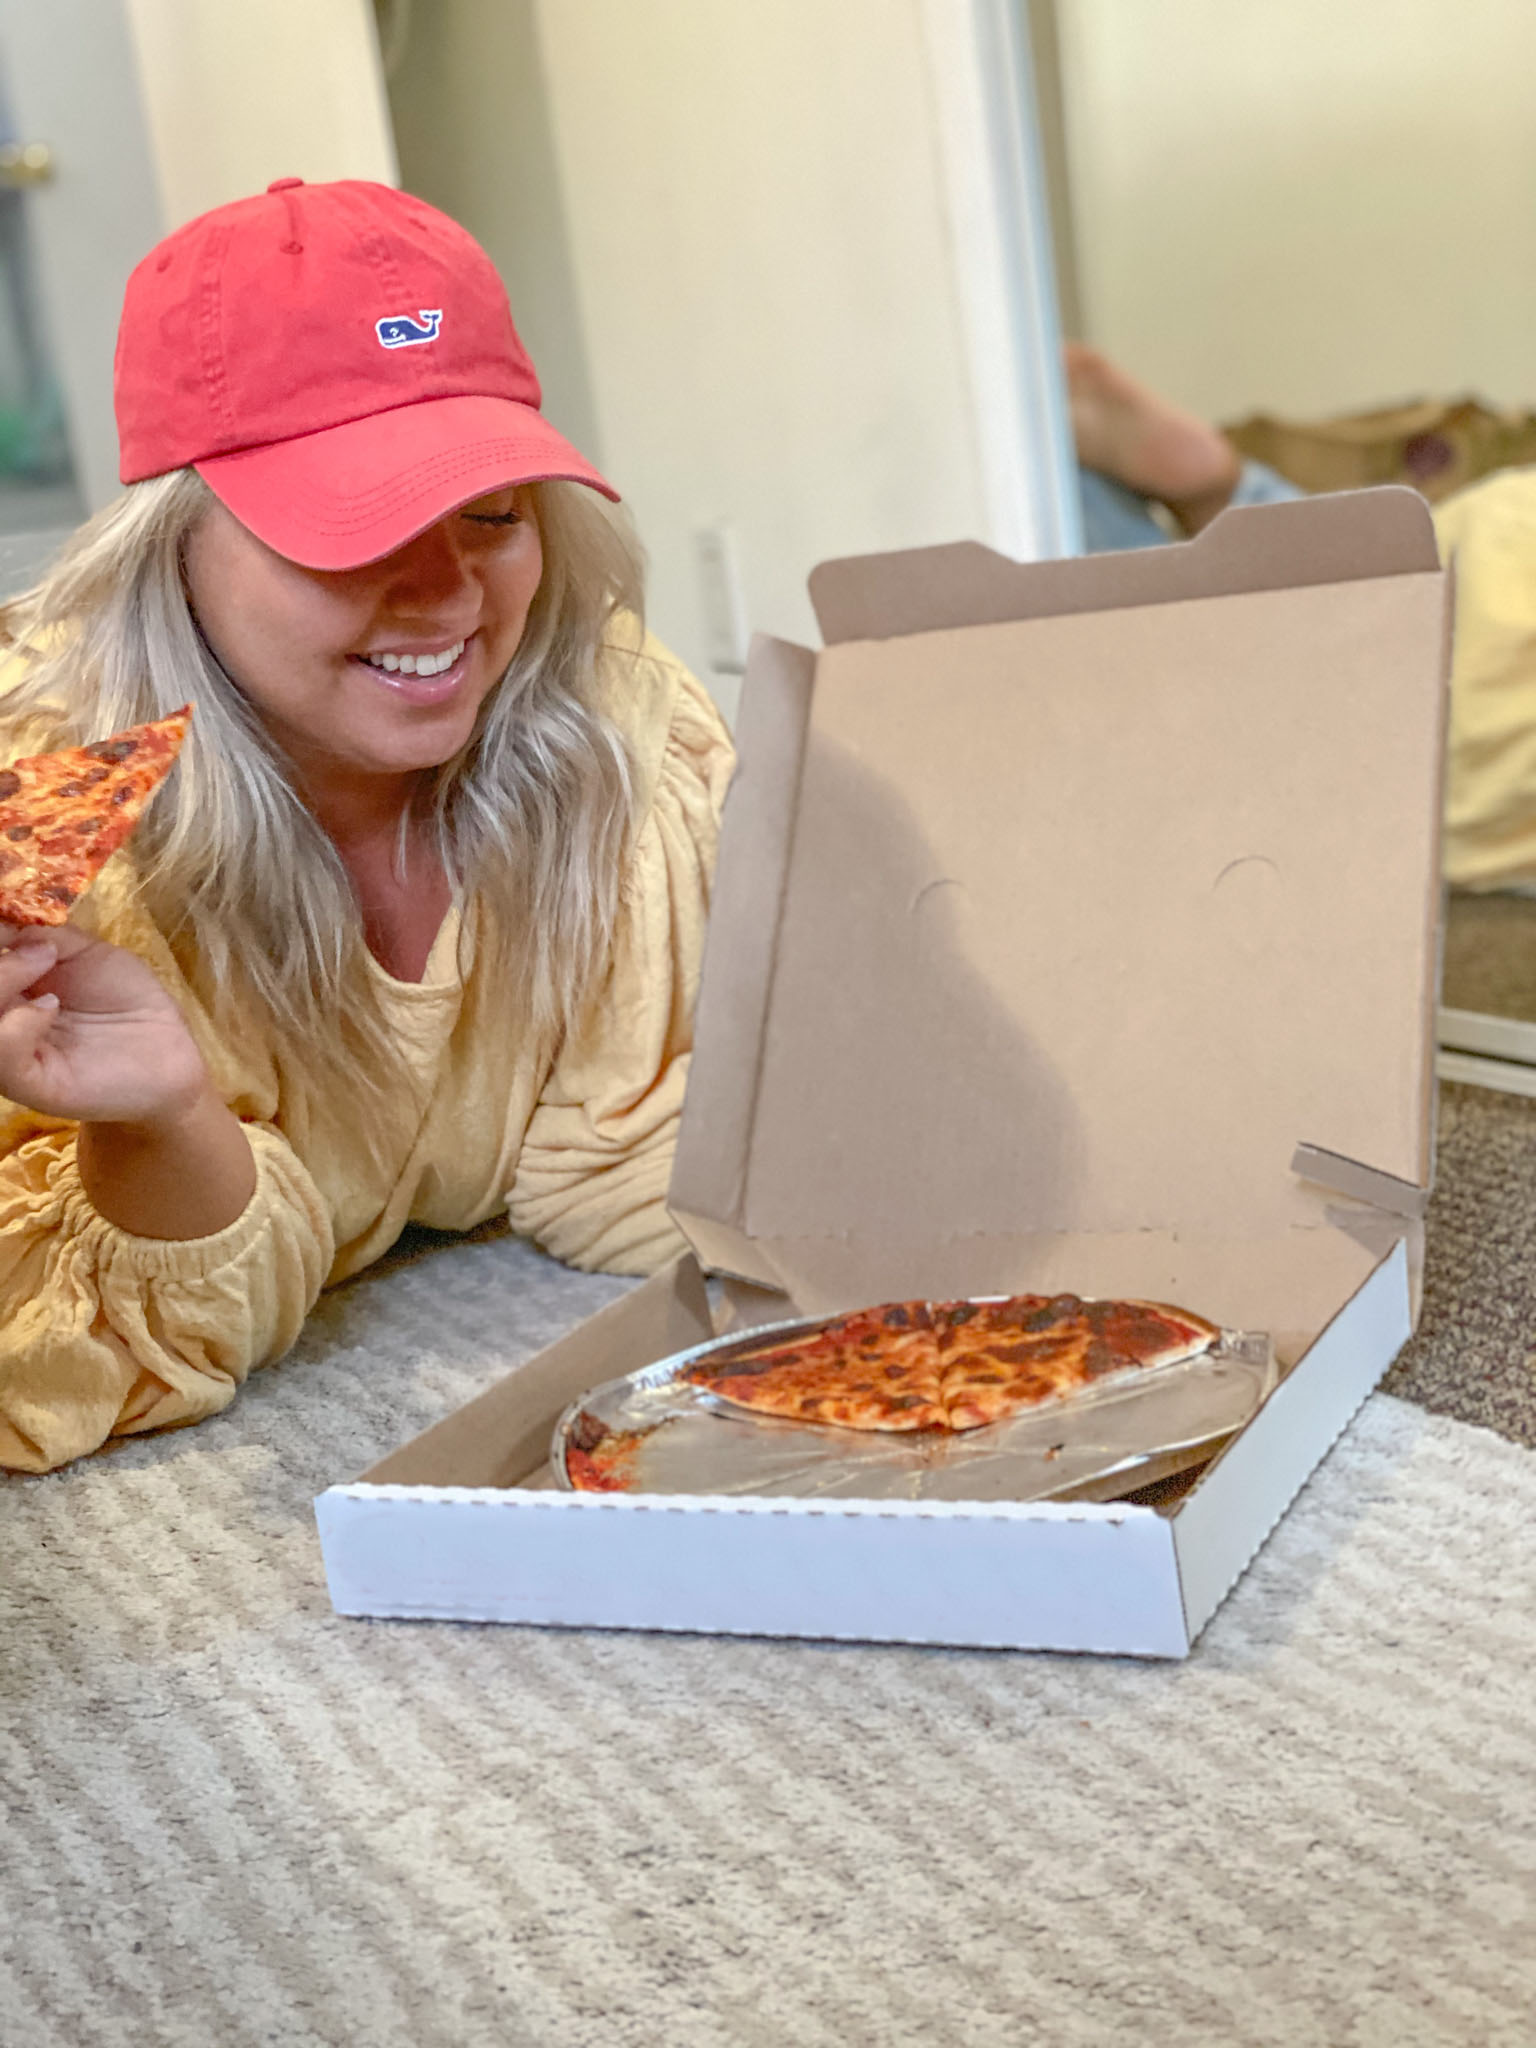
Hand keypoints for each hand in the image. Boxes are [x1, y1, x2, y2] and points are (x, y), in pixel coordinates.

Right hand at [0, 921, 209, 1126]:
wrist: (167, 1051)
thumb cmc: (126, 1000)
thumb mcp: (82, 951)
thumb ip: (37, 934)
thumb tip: (4, 913)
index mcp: (5, 990)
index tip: (6, 919)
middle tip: (33, 944)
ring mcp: (8, 1054)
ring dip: (1, 979)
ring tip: (43, 961)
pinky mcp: (30, 1084)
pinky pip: (2, 1054)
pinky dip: (18, 1023)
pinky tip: (50, 1006)